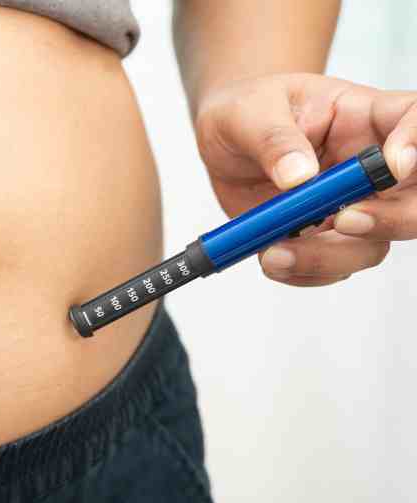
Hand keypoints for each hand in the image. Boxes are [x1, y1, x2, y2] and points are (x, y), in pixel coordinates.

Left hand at [193, 73, 416, 285]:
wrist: (222, 142)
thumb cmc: (245, 112)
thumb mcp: (247, 113)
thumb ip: (273, 139)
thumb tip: (298, 175)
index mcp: (362, 116)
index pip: (415, 119)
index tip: (394, 166)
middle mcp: (368, 166)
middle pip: (415, 197)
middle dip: (394, 219)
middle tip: (343, 222)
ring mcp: (352, 205)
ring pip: (374, 244)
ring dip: (330, 257)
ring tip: (274, 253)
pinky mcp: (325, 236)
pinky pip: (333, 266)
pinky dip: (304, 272)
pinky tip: (269, 258)